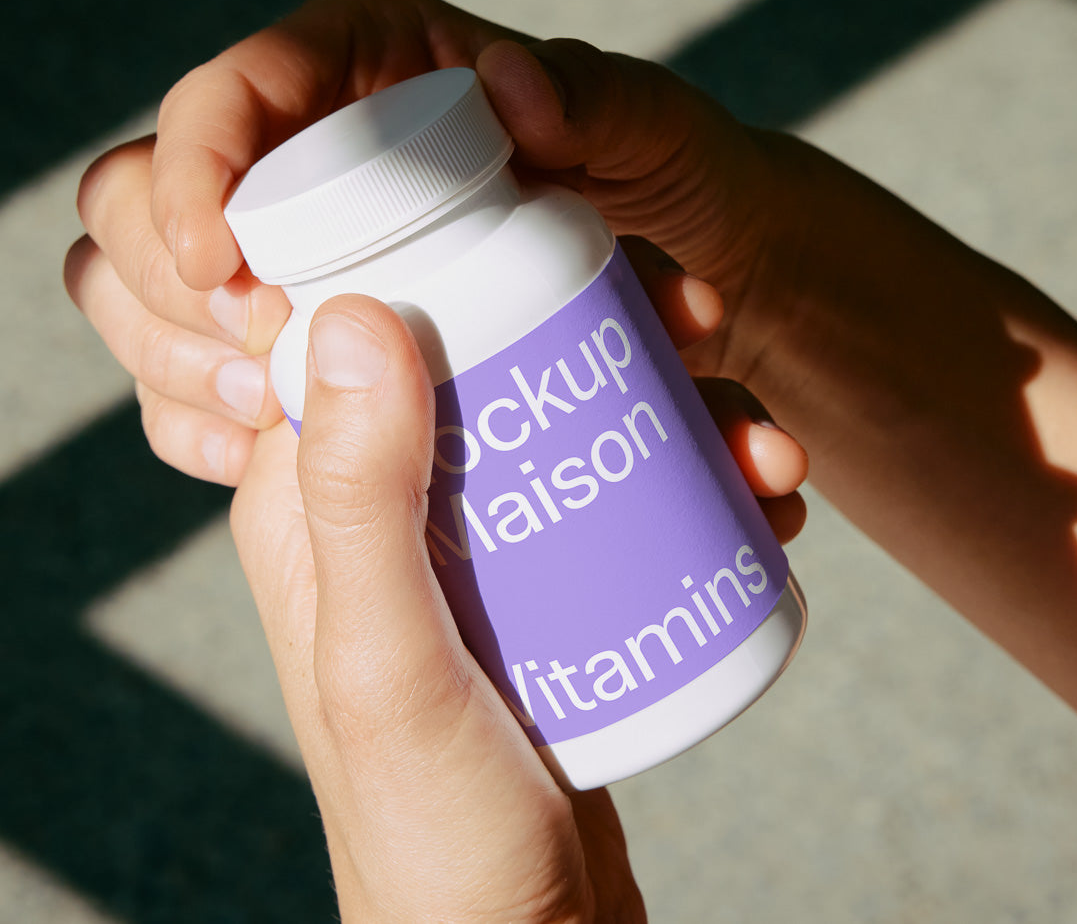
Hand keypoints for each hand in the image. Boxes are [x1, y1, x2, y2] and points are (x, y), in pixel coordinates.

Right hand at [64, 0, 808, 488]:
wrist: (692, 276)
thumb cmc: (672, 183)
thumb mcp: (652, 131)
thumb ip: (602, 100)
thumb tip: (511, 89)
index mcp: (359, 69)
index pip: (228, 96)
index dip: (192, 169)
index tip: (222, 264)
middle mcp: (303, 153)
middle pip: (144, 197)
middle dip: (168, 284)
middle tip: (257, 358)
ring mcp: (289, 249)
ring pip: (144, 290)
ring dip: (172, 358)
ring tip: (260, 415)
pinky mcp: (294, 332)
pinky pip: (187, 372)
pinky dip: (194, 419)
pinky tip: (242, 454)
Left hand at [229, 272, 802, 921]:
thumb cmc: (431, 833)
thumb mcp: (391, 664)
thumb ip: (360, 500)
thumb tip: (360, 313)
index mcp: (309, 502)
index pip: (367, 328)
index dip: (466, 261)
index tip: (580, 243)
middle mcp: (384, 512)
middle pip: (495, 361)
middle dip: (609, 328)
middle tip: (706, 326)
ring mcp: (470, 552)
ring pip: (570, 423)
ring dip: (677, 407)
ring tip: (767, 441)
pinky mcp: (544, 593)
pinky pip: (614, 498)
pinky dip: (695, 479)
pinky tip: (766, 492)